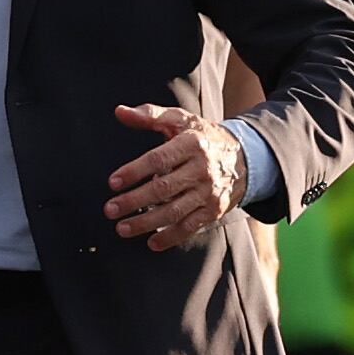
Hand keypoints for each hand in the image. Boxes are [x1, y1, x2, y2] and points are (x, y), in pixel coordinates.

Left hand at [106, 104, 249, 251]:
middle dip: (134, 201)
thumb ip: (149, 115)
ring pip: (174, 211)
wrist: (243, 157)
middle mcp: (202, 169)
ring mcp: (209, 192)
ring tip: (122, 228)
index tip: (113, 182)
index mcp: (191, 144)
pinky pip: (190, 226)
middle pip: (162, 189)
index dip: (134, 171)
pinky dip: (170, 237)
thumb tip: (120, 112)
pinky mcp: (214, 210)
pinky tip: (151, 243)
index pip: (158, 159)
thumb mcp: (179, 120)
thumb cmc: (201, 137)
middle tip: (110, 209)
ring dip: (146, 223)